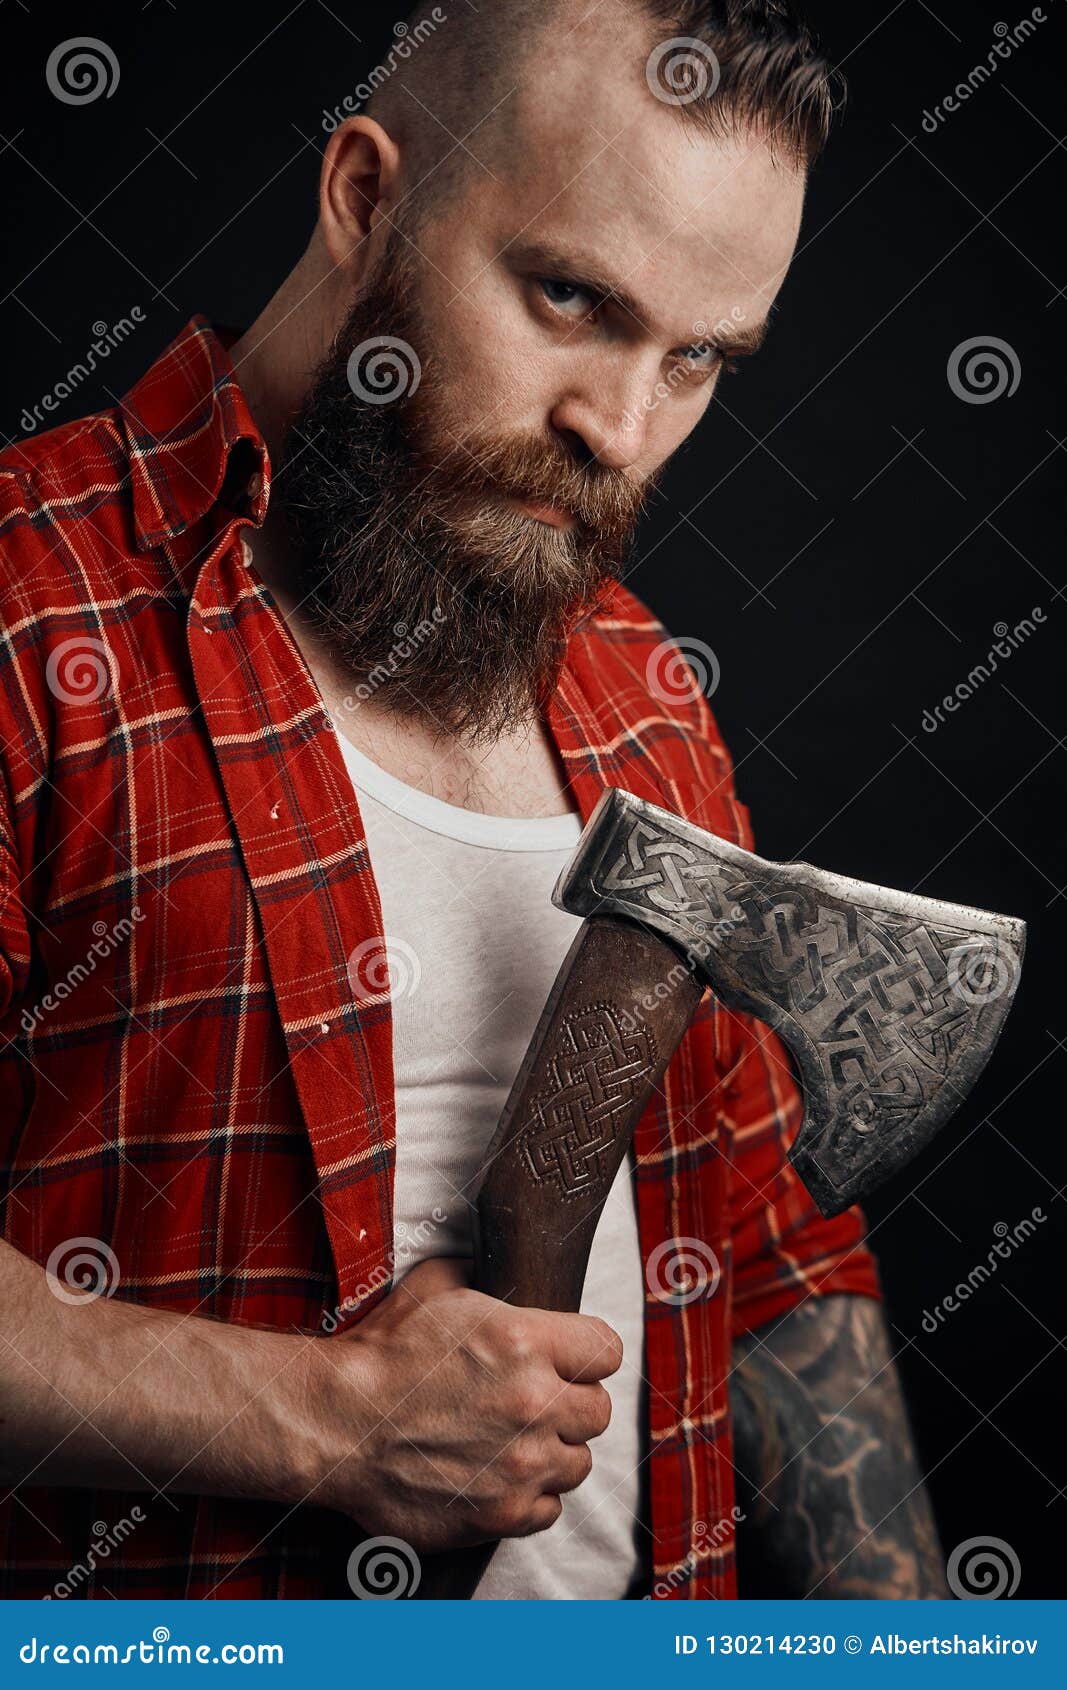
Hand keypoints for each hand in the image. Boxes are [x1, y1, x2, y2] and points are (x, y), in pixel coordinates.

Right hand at [320, 1256, 621, 1550]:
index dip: (588, 1354)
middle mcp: (535, 1402)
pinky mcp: (503, 1512)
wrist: (336, 1424)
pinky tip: (498, 1477)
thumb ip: (482, 1272)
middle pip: (599, 1410)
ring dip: (553, 1452)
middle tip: (537, 1403)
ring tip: (515, 1442)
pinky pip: (549, 1508)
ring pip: (578, 1463)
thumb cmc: (382, 1353)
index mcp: (526, 1340)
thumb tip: (500, 1260)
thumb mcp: (435, 1287)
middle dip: (571, 1404)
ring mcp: (522, 1463)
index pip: (607, 1350)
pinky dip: (529, 1496)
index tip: (570, 1361)